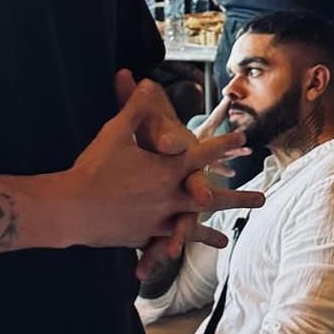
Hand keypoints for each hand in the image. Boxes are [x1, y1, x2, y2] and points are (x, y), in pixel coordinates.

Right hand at [62, 74, 263, 251]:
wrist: (70, 210)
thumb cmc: (94, 166)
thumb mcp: (117, 130)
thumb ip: (136, 107)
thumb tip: (144, 80)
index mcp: (168, 170)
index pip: (203, 153)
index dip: (224, 144)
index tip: (244, 138)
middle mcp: (168, 197)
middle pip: (210, 198)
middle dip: (237, 197)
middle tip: (263, 199)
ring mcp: (156, 220)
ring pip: (189, 227)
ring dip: (208, 233)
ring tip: (225, 241)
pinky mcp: (141, 236)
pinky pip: (163, 241)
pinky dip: (172, 245)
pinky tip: (176, 253)